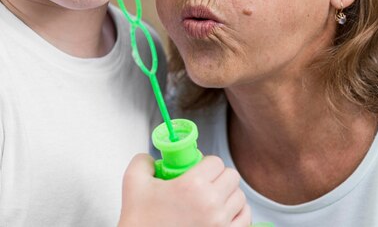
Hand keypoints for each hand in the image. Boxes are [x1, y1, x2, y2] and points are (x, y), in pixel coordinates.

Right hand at [118, 153, 251, 226]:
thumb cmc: (138, 221)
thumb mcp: (132, 182)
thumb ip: (143, 160)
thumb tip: (153, 157)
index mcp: (192, 186)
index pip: (216, 162)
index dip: (206, 163)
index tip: (197, 170)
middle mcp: (211, 204)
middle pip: (232, 177)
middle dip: (219, 177)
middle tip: (204, 184)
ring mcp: (221, 225)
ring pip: (240, 197)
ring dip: (228, 195)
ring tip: (212, 200)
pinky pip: (245, 219)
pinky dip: (237, 215)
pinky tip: (222, 215)